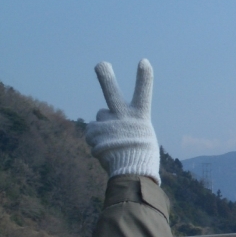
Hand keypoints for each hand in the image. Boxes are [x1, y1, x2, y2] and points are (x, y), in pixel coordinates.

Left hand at [85, 59, 160, 184]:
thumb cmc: (142, 157)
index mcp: (140, 117)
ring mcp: (107, 125)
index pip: (144, 93)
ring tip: (113, 140)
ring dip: (103, 124)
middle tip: (100, 64)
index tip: (143, 61)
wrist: (131, 175)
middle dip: (105, 77)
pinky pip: (91, 132)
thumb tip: (102, 112)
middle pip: (111, 93)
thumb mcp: (141, 135)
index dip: (143, 77)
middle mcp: (123, 117)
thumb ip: (123, 120)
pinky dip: (96, 139)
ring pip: (100, 116)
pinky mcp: (94, 134)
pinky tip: (105, 150)